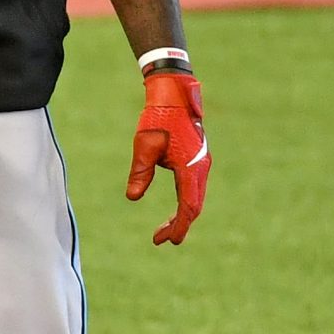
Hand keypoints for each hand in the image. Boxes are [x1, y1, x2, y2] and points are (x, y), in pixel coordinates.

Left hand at [126, 70, 208, 245]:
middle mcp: (200, 167)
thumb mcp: (144, 145)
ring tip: (163, 229)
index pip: (188, 207)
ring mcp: (201, 163)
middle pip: (194, 206)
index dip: (178, 227)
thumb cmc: (158, 116)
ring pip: (195, 198)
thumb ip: (140, 172)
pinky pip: (194, 188)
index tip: (165, 241)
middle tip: (160, 239)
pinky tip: (175, 208)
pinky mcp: (197, 159)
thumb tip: (132, 197)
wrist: (173, 93)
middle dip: (179, 225)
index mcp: (190, 167)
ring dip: (182, 215)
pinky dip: (185, 202)